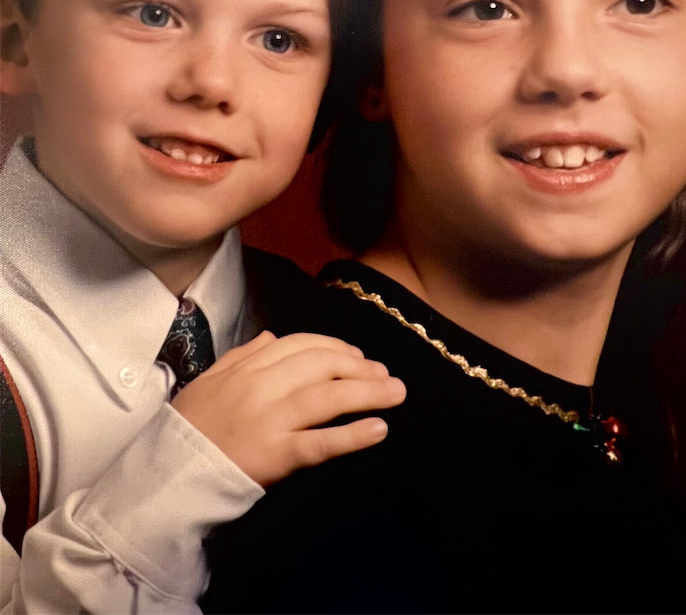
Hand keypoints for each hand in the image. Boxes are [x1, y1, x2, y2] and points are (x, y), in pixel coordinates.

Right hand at [172, 331, 405, 485]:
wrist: (165, 476)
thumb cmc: (189, 428)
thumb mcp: (209, 380)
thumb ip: (243, 354)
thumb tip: (274, 334)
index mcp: (246, 366)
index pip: (299, 344)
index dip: (334, 347)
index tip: (357, 356)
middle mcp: (261, 386)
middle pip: (321, 365)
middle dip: (360, 367)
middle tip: (387, 375)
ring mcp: (269, 420)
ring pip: (328, 397)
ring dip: (368, 393)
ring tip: (396, 393)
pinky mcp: (275, 456)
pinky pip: (320, 442)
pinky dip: (353, 435)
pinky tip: (379, 429)